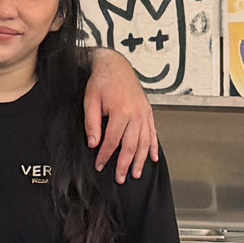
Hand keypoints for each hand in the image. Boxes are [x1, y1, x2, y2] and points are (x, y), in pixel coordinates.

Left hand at [85, 47, 157, 181]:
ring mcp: (144, 113)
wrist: (115, 64)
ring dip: (140, 160)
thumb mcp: (90, 101)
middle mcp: (135, 113)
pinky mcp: (148, 112)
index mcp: (120, 111)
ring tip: (135, 173)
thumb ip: (92, 124)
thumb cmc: (102, 81)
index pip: (112, 141)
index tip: (100, 165)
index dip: (105, 156)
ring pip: (144, 142)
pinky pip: (153, 132)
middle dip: (125, 164)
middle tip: (120, 178)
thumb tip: (94, 144)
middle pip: (131, 146)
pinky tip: (153, 158)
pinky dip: (153, 147)